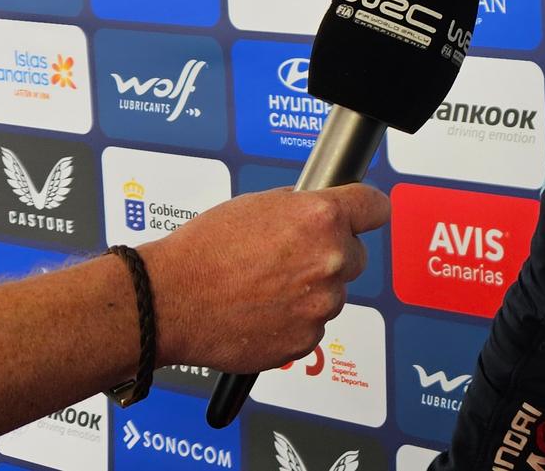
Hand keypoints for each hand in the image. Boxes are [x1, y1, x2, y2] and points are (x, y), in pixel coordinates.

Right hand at [136, 184, 389, 373]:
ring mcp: (321, 303)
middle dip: (330, 255)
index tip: (366, 215)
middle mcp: (330, 259)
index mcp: (321, 218)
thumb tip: (320, 211)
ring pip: (332, 293)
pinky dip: (294, 320)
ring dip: (310, 291)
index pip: (375, 207)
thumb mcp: (257, 204)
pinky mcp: (307, 338)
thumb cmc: (203, 251)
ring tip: (263, 288)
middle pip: (356, 255)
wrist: (169, 301)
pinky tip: (261, 311)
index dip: (367, 210)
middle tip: (288, 259)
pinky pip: (313, 324)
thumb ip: (301, 207)